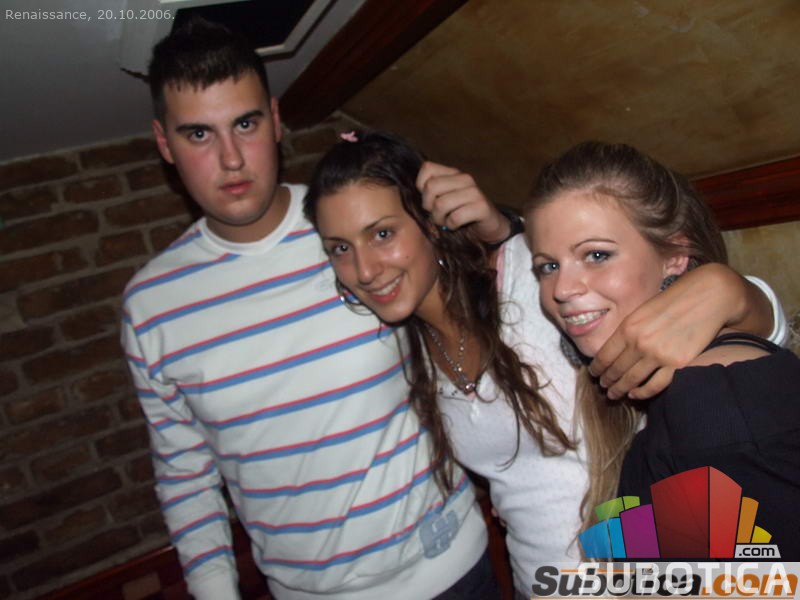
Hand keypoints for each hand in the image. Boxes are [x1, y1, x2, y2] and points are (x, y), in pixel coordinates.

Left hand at [416, 161, 509, 243]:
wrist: (489, 226)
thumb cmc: (461, 213)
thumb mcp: (444, 199)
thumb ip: (430, 193)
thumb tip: (409, 195)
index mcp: (453, 173)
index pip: (427, 168)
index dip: (421, 187)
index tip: (429, 199)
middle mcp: (464, 178)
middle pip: (431, 187)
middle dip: (429, 206)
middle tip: (436, 214)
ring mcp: (474, 191)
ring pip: (441, 204)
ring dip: (440, 218)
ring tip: (445, 221)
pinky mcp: (482, 207)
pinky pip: (455, 217)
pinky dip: (452, 225)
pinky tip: (456, 225)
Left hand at [589, 263, 762, 399]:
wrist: (708, 296)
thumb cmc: (674, 300)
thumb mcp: (643, 309)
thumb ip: (629, 329)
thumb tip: (615, 349)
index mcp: (628, 327)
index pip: (604, 355)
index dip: (597, 368)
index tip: (594, 373)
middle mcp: (640, 343)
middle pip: (616, 370)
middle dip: (607, 381)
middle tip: (603, 387)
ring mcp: (659, 355)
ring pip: (632, 380)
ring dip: (620, 389)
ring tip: (614, 394)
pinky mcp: (678, 365)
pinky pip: (655, 386)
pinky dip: (642, 393)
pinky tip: (635, 394)